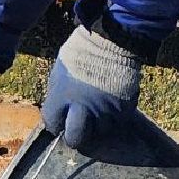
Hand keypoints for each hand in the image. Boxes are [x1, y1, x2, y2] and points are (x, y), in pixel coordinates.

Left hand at [41, 25, 144, 151]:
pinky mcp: (124, 108)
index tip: (60, 118)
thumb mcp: (60, 71)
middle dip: (74, 135)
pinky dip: (112, 115)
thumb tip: (60, 113)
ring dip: (96, 124)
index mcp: (63, 96)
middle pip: (75, 139)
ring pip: (98, 132)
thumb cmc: (81, 53)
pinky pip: (116, 121)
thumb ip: (58, 95)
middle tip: (77, 126)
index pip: (53, 124)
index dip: (56, 122)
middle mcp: (84, 107)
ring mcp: (106, 110)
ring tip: (96, 109)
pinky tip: (109, 102)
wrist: (112, 40)